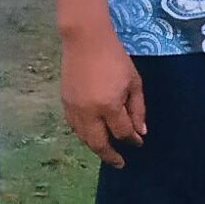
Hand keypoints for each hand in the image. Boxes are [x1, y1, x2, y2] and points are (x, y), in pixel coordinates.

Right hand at [60, 29, 147, 165]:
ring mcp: (74, 108)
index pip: (122, 132)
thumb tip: (139, 132)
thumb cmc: (115, 58)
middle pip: (99, 143)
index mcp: (108, 106)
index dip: (132, 140)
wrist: (85, 40)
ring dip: (96, 147)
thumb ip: (137, 109)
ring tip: (107, 151)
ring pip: (84, 138)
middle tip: (120, 163)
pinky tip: (92, 135)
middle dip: (110, 156)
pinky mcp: (64, 102)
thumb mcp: (134, 82)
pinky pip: (74, 127)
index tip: (139, 142)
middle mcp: (88, 112)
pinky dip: (84, 135)